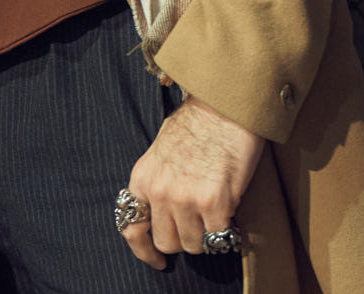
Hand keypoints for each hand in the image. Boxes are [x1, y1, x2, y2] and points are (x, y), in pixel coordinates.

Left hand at [120, 95, 264, 269]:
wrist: (225, 103)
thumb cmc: (199, 122)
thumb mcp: (161, 149)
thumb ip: (158, 180)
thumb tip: (164, 207)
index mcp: (143, 178)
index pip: (133, 229)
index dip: (145, 252)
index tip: (157, 261)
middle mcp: (160, 192)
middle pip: (167, 242)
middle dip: (183, 237)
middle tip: (198, 223)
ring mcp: (186, 199)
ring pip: (194, 244)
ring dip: (206, 234)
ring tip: (217, 211)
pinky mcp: (215, 202)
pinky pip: (218, 235)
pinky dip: (226, 229)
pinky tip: (230, 209)